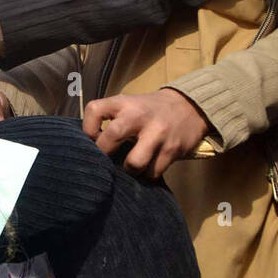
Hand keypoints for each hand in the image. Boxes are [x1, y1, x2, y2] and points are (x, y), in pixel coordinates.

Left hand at [83, 88, 210, 176]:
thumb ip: (110, 119)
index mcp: (124, 103)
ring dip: (129, 170)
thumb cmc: (149, 110)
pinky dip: (147, 174)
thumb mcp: (128, 104)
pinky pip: (153, 172)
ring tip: (131, 166)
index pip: (94, 110)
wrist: (190, 106)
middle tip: (107, 159)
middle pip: (112, 137)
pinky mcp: (172, 149)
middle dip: (105, 154)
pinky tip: (147, 167)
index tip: (93, 139)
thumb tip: (89, 148)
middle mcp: (140, 115)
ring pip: (134, 163)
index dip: (88, 129)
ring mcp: (158, 133)